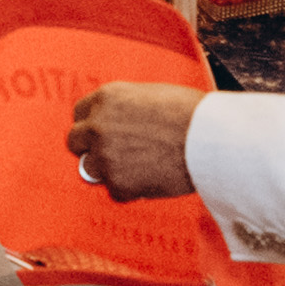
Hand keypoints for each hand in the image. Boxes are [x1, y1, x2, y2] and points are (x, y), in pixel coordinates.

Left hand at [68, 79, 204, 200]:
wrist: (209, 140)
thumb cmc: (191, 114)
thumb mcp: (151, 95)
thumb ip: (125, 107)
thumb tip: (118, 122)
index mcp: (106, 98)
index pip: (79, 113)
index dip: (92, 124)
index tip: (102, 133)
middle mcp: (98, 126)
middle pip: (75, 141)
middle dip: (91, 148)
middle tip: (114, 153)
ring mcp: (105, 156)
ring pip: (92, 169)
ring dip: (109, 170)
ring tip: (139, 167)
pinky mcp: (117, 184)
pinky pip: (115, 191)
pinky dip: (130, 189)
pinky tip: (151, 178)